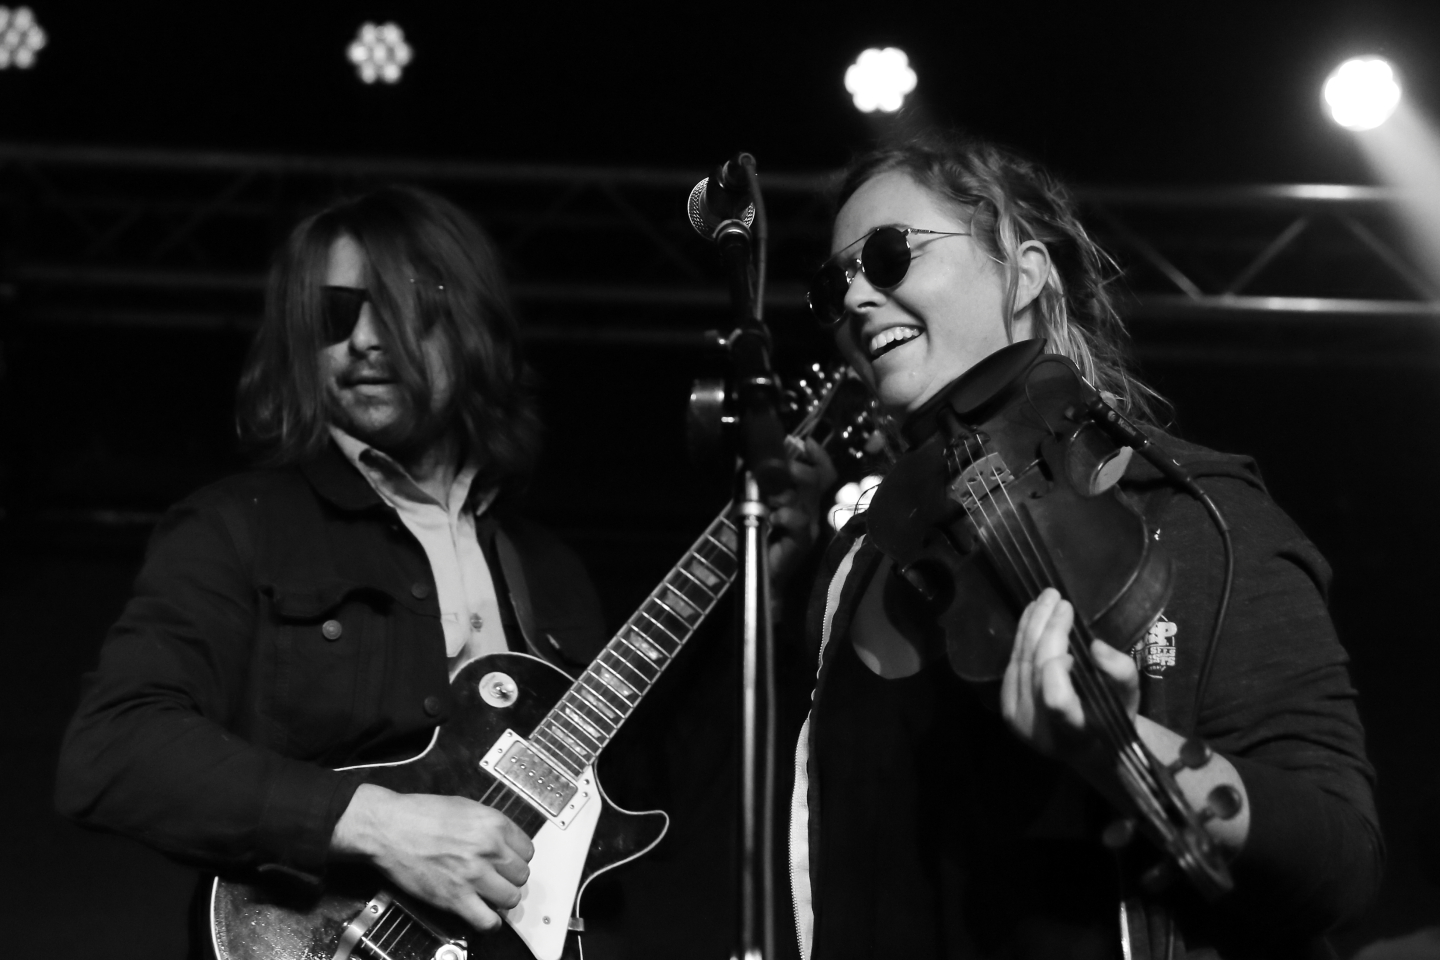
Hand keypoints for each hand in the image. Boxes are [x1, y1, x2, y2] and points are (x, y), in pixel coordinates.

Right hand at [331, 784, 533, 931]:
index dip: (517, 858)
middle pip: (521, 875)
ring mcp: (473, 875)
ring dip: (502, 899)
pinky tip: (485, 916)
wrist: (388, 828)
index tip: (508, 862)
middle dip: (510, 878)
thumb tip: (502, 841)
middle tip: (497, 878)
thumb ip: (488, 825)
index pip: (527, 850)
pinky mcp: (456, 898)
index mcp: (493, 824)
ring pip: (510, 898)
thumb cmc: (419, 814)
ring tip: (491, 896)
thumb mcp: (464, 807)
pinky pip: (487, 920)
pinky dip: (490, 923)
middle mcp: (489, 849)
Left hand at [768, 437, 837, 586]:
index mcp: (803, 499)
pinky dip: (786, 515)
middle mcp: (810, 509)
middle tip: (781, 468)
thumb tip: (747, 462)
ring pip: (807, 499)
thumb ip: (759, 487)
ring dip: (785, 493)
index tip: (807, 442)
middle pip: (817, 480)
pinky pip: (800, 522)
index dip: (819, 456)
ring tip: (769, 498)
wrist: (763, 574)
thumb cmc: (761, 536)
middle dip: (799, 468)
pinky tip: (773, 518)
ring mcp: (809, 525)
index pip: (822, 473)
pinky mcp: (803, 541)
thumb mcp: (759, 506)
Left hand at [1000, 588, 1138, 762]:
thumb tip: (1095, 645)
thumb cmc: (1112, 721)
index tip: (1074, 634)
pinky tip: (1032, 615)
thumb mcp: (1128, 701)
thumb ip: (1120, 673)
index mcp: (1072, 735)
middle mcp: (1038, 730)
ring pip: (1019, 663)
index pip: (1055, 700)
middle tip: (1058, 598)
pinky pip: (1012, 663)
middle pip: (1034, 672)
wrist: (1086, 748)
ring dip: (1031, 626)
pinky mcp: (1006, 705)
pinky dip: (1022, 636)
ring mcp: (1017, 718)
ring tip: (1044, 598)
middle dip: (1046, 631)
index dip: (1058, 665)